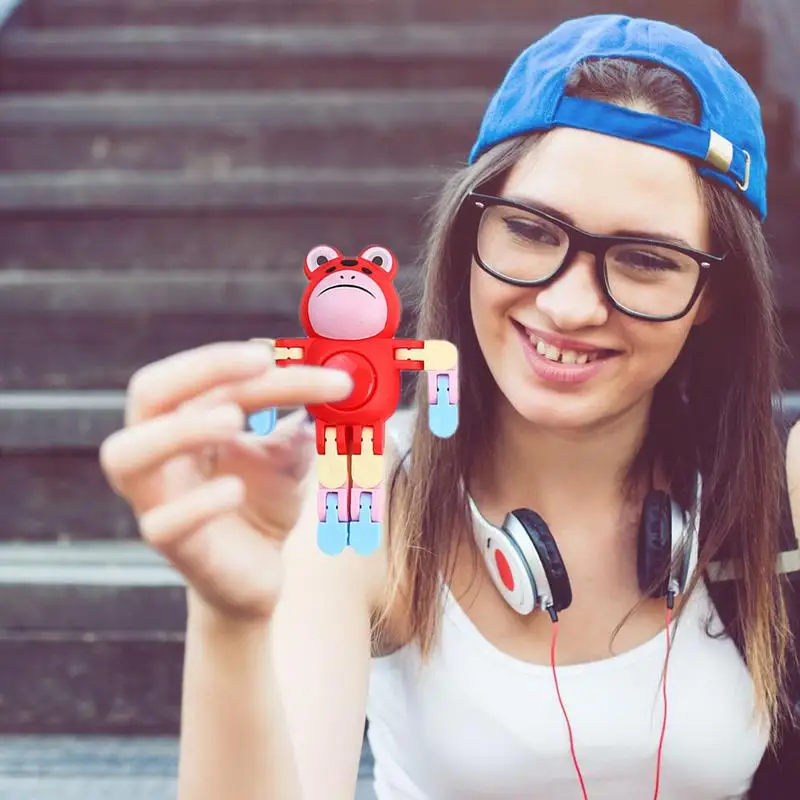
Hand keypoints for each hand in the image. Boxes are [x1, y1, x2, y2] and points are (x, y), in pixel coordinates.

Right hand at [99, 341, 352, 623]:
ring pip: (128, 455)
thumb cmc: (265, 506)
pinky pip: (162, 523)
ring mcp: (159, 502)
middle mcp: (161, 456)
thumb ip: (301, 421)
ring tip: (233, 417)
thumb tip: (337, 378)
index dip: (236, 360)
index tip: (282, 352)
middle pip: (147, 394)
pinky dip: (197, 503)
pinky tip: (236, 491)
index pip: (201, 377)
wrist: (262, 575)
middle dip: (200, 369)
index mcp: (185, 423)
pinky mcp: (176, 548)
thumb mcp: (289, 455)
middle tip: (260, 364)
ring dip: (180, 429)